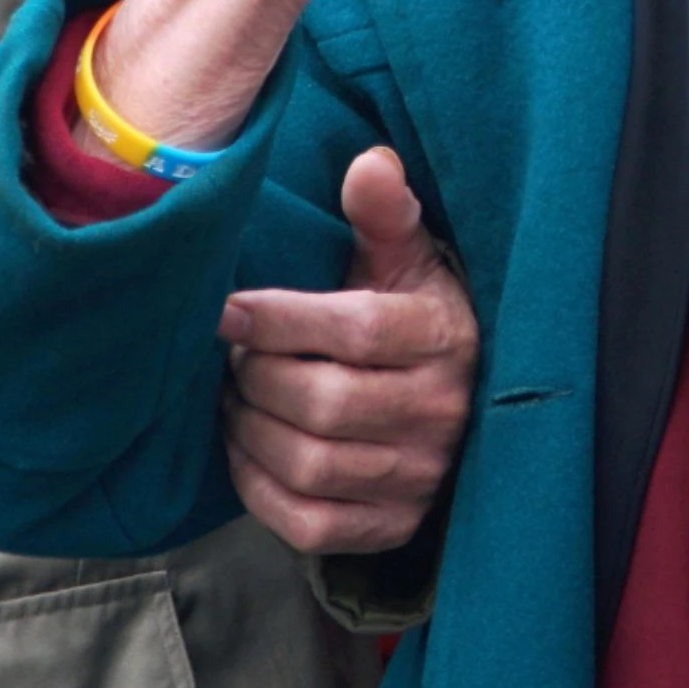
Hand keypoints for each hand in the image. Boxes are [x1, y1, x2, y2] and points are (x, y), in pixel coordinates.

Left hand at [221, 146, 477, 554]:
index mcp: (444, 336)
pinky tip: (246, 449)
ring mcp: (420, 475)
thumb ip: (383, 213)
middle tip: (231, 357)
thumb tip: (370, 162)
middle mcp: (442, 411)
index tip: (227, 309)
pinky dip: (260, 488)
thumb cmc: (414, 318)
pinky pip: (310, 523)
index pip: (358, 329)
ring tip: (234, 397)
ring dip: (250, 430)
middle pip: (325, 402)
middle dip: (258, 377)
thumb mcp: (406, 260)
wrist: (461, 405)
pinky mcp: (395, 525)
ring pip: (312, 464)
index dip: (281, 320)